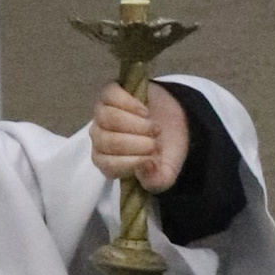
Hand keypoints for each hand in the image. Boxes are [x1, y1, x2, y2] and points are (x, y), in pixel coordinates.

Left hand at [91, 80, 189, 195]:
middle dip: (138, 144)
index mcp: (108, 163)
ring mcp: (101, 114)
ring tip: (154, 128)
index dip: (133, 163)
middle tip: (157, 144)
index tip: (153, 160)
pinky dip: (130, 104)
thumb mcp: (166, 173)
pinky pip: (111, 96)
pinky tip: (145, 111)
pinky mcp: (109, 94)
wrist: (175, 122)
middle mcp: (99, 139)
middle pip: (108, 141)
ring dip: (136, 124)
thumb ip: (156, 181)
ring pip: (108, 118)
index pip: (109, 165)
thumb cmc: (165, 150)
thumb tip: (144, 167)